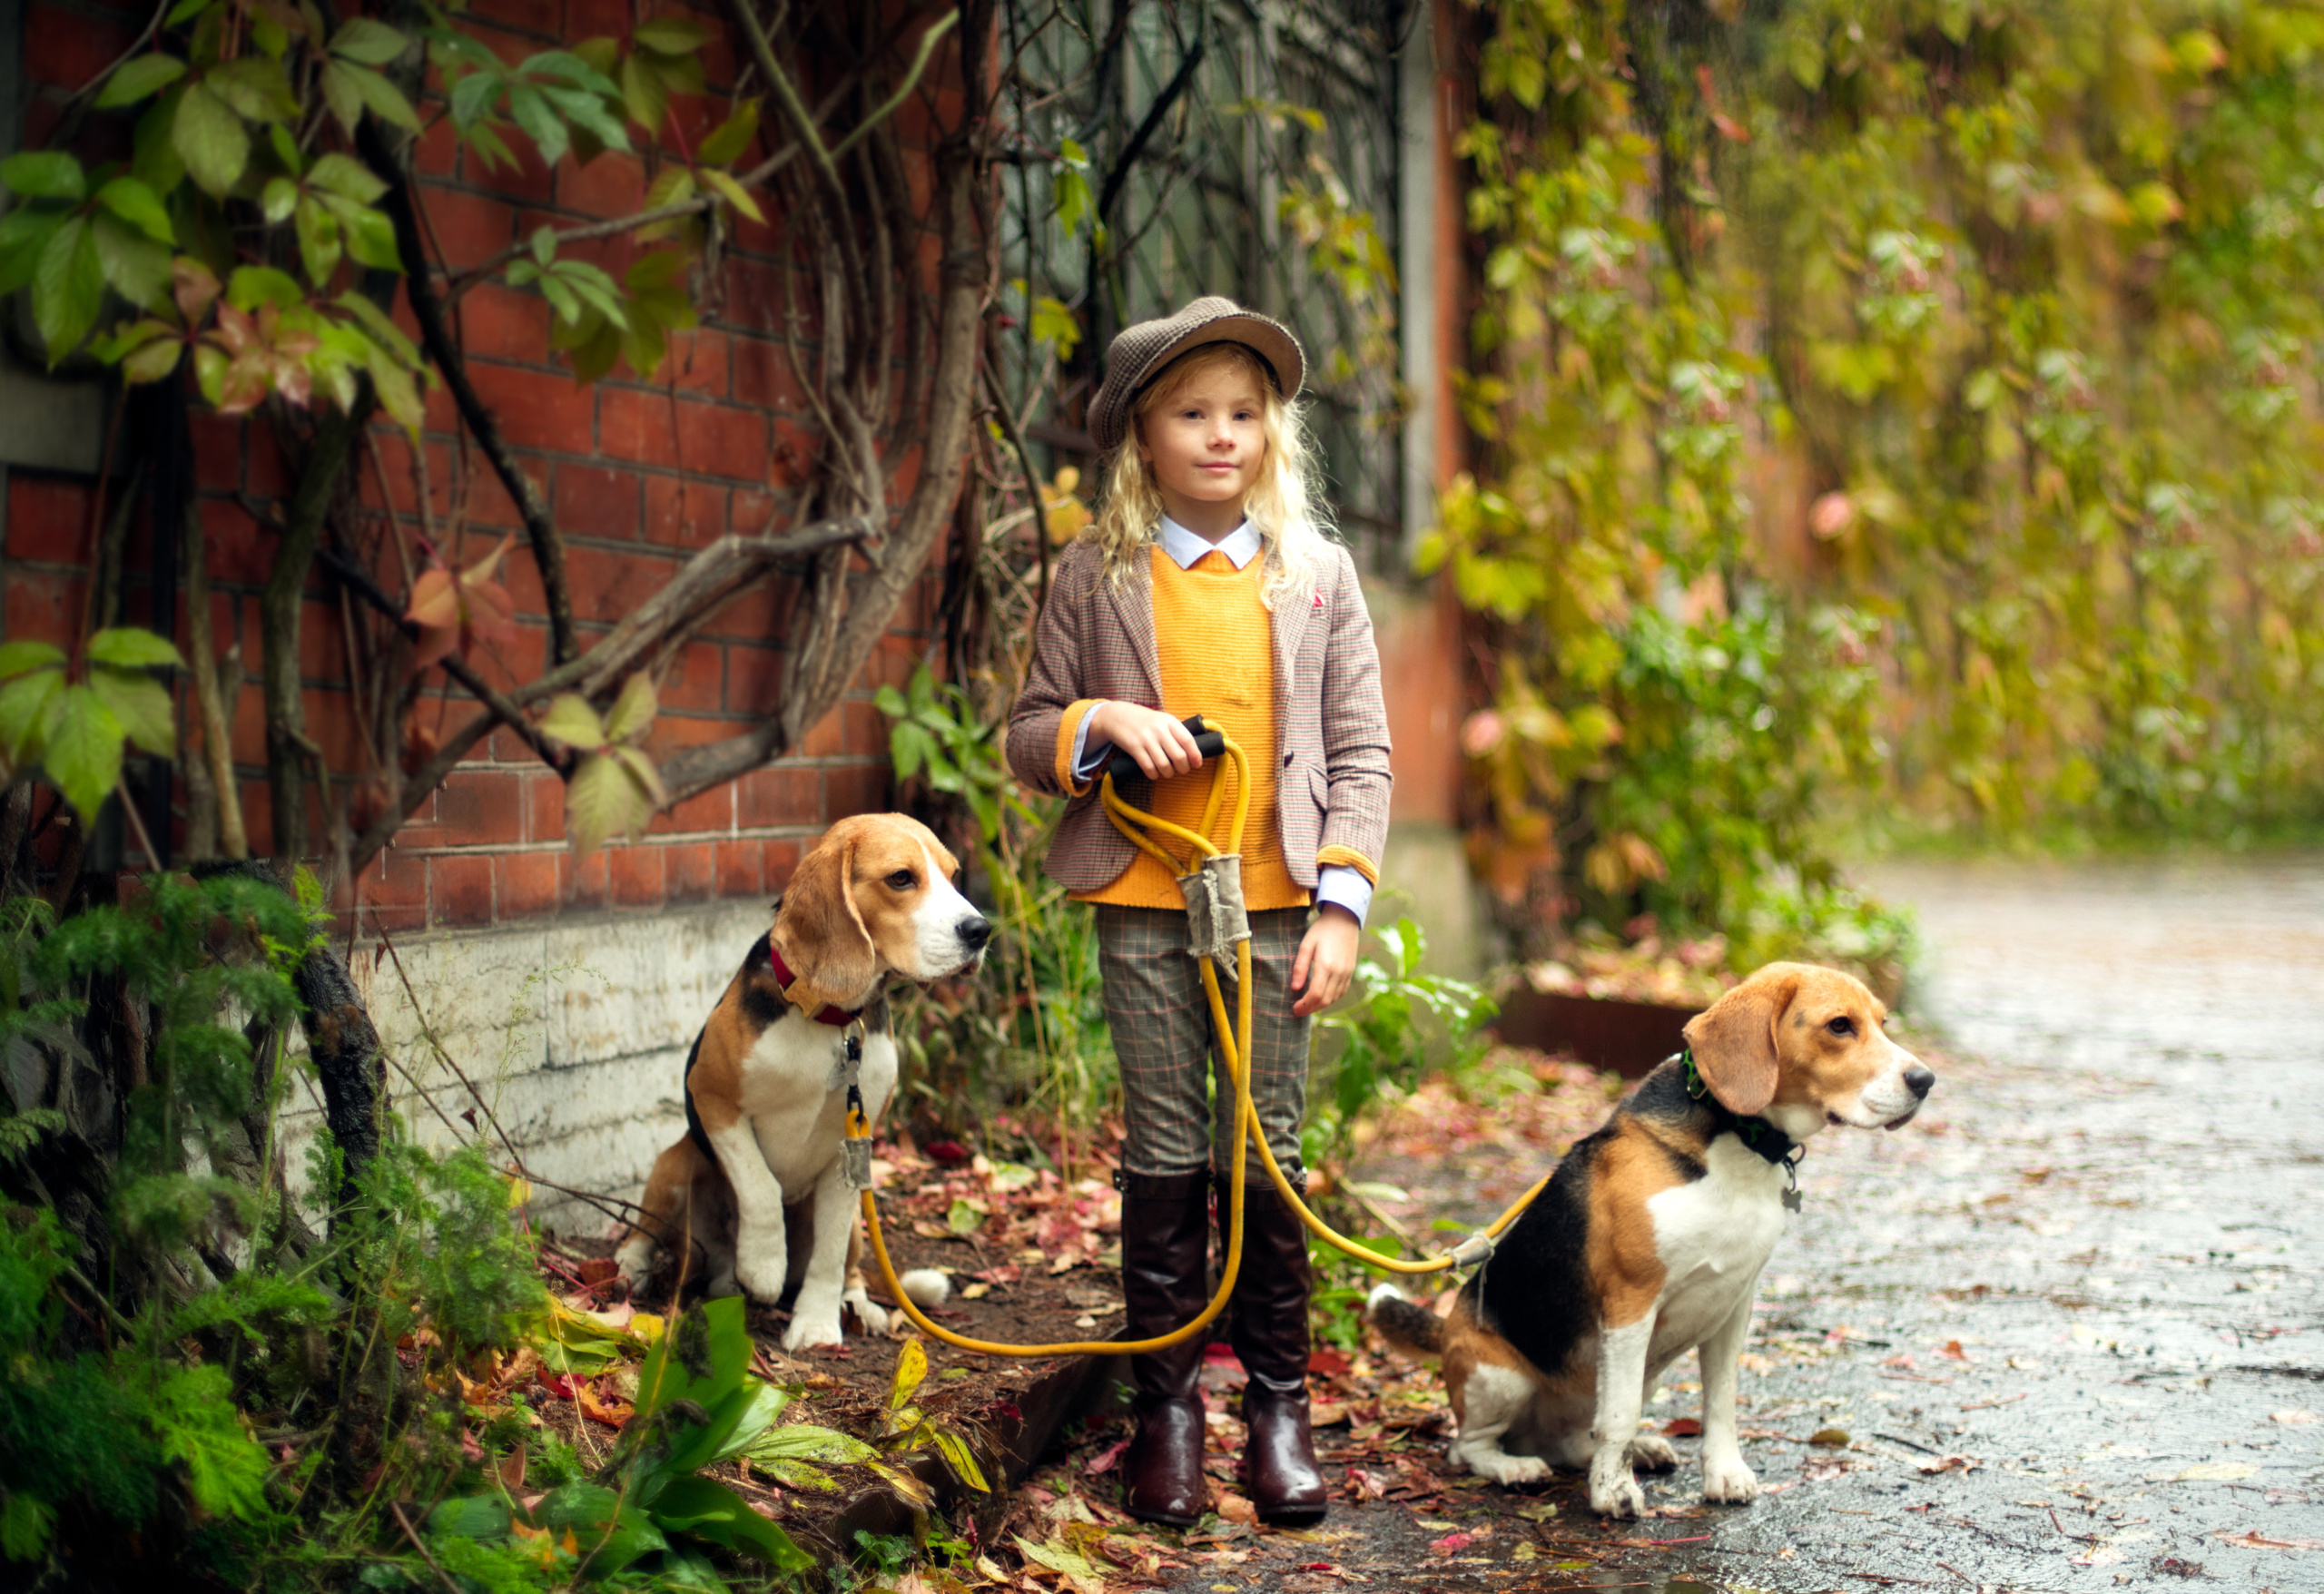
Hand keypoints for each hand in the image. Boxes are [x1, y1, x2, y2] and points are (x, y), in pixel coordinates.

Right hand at [1088, 702, 1204, 780]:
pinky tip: (1155, 774)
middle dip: (1184, 768)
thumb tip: (1193, 753)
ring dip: (1169, 773)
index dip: (1195, 755)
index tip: (1197, 764)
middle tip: (1183, 770)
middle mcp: (1159, 729)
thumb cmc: (1145, 721)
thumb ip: (1176, 733)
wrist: (1117, 715)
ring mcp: (1145, 738)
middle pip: (1178, 756)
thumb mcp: (1162, 720)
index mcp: (1169, 721)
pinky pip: (1148, 767)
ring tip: (1168, 773)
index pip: (1188, 740)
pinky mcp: (1134, 747)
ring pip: (1164, 765)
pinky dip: (1154, 775)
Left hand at [1290, 905, 1359, 1016]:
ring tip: (1308, 1005)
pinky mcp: (1351, 971)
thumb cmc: (1322, 930)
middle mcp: (1339, 972)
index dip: (1304, 1005)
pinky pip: (1342, 991)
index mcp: (1326, 965)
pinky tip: (1322, 997)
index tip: (1294, 1008)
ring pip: (1334, 998)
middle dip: (1311, 1008)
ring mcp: (1347, 972)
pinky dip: (1331, 998)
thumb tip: (1295, 987)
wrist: (1344, 918)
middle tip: (1298, 1010)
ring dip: (1321, 1005)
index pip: (1316, 994)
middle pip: (1325, 1000)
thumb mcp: (1306, 944)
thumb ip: (1300, 967)